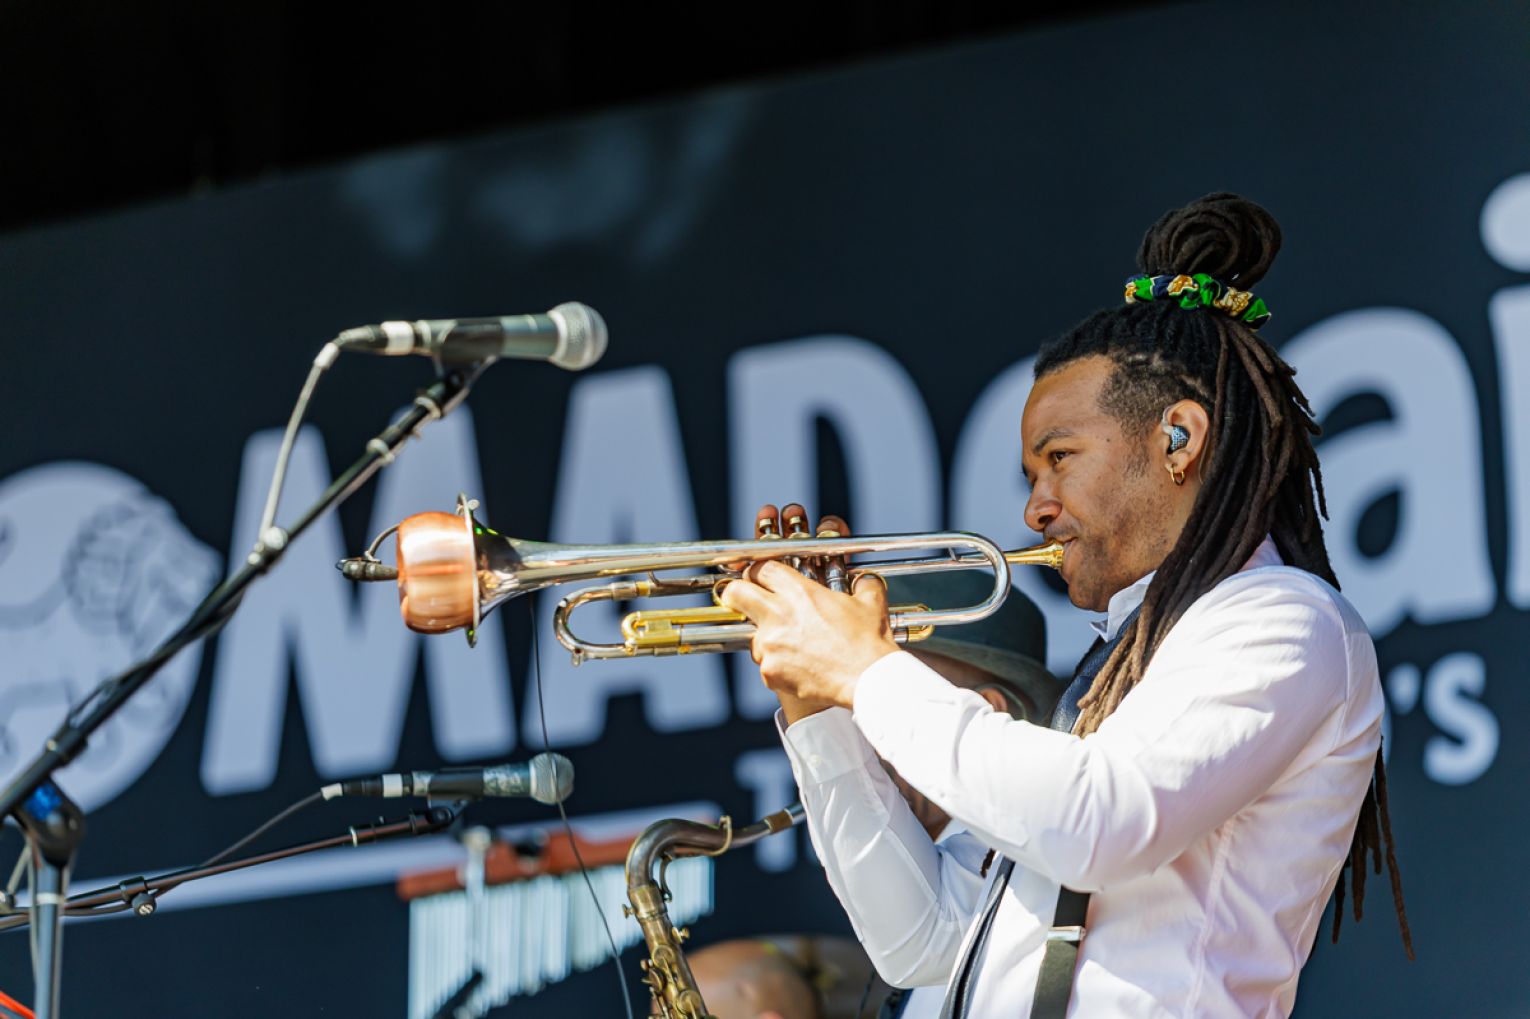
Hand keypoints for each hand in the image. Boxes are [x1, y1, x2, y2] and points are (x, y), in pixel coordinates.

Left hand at [724, 503, 899, 718]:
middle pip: (736, 593)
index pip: (762, 569)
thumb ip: (863, 585)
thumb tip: (865, 580)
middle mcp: (778, 615)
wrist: (868, 680)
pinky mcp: (769, 672)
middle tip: (743, 599)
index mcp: (800, 592)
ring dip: (766, 638)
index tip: (758, 577)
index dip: (757, 571)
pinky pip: (765, 665)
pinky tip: (800, 668)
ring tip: (793, 647)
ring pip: (752, 635)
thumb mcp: (871, 602)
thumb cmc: (869, 642)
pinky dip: (778, 667)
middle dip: (736, 593)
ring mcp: (770, 645)